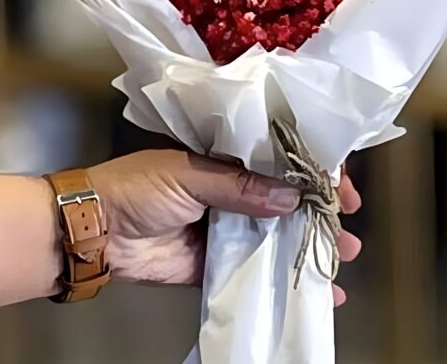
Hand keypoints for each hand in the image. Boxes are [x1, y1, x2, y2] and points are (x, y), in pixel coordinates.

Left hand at [88, 150, 362, 304]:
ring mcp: (228, 227)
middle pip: (287, 196)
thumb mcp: (188, 173)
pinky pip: (259, 270)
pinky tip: (319, 291)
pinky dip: (287, 279)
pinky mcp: (218, 263)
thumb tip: (293, 198)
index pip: (279, 155)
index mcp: (225, 155)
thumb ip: (240, 186)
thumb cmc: (138, 186)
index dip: (312, 166)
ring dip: (312, 243)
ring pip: (279, 234)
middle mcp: (233, 188)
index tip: (338, 183)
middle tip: (348, 221)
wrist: (97, 232)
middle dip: (321, 208)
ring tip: (345, 257)